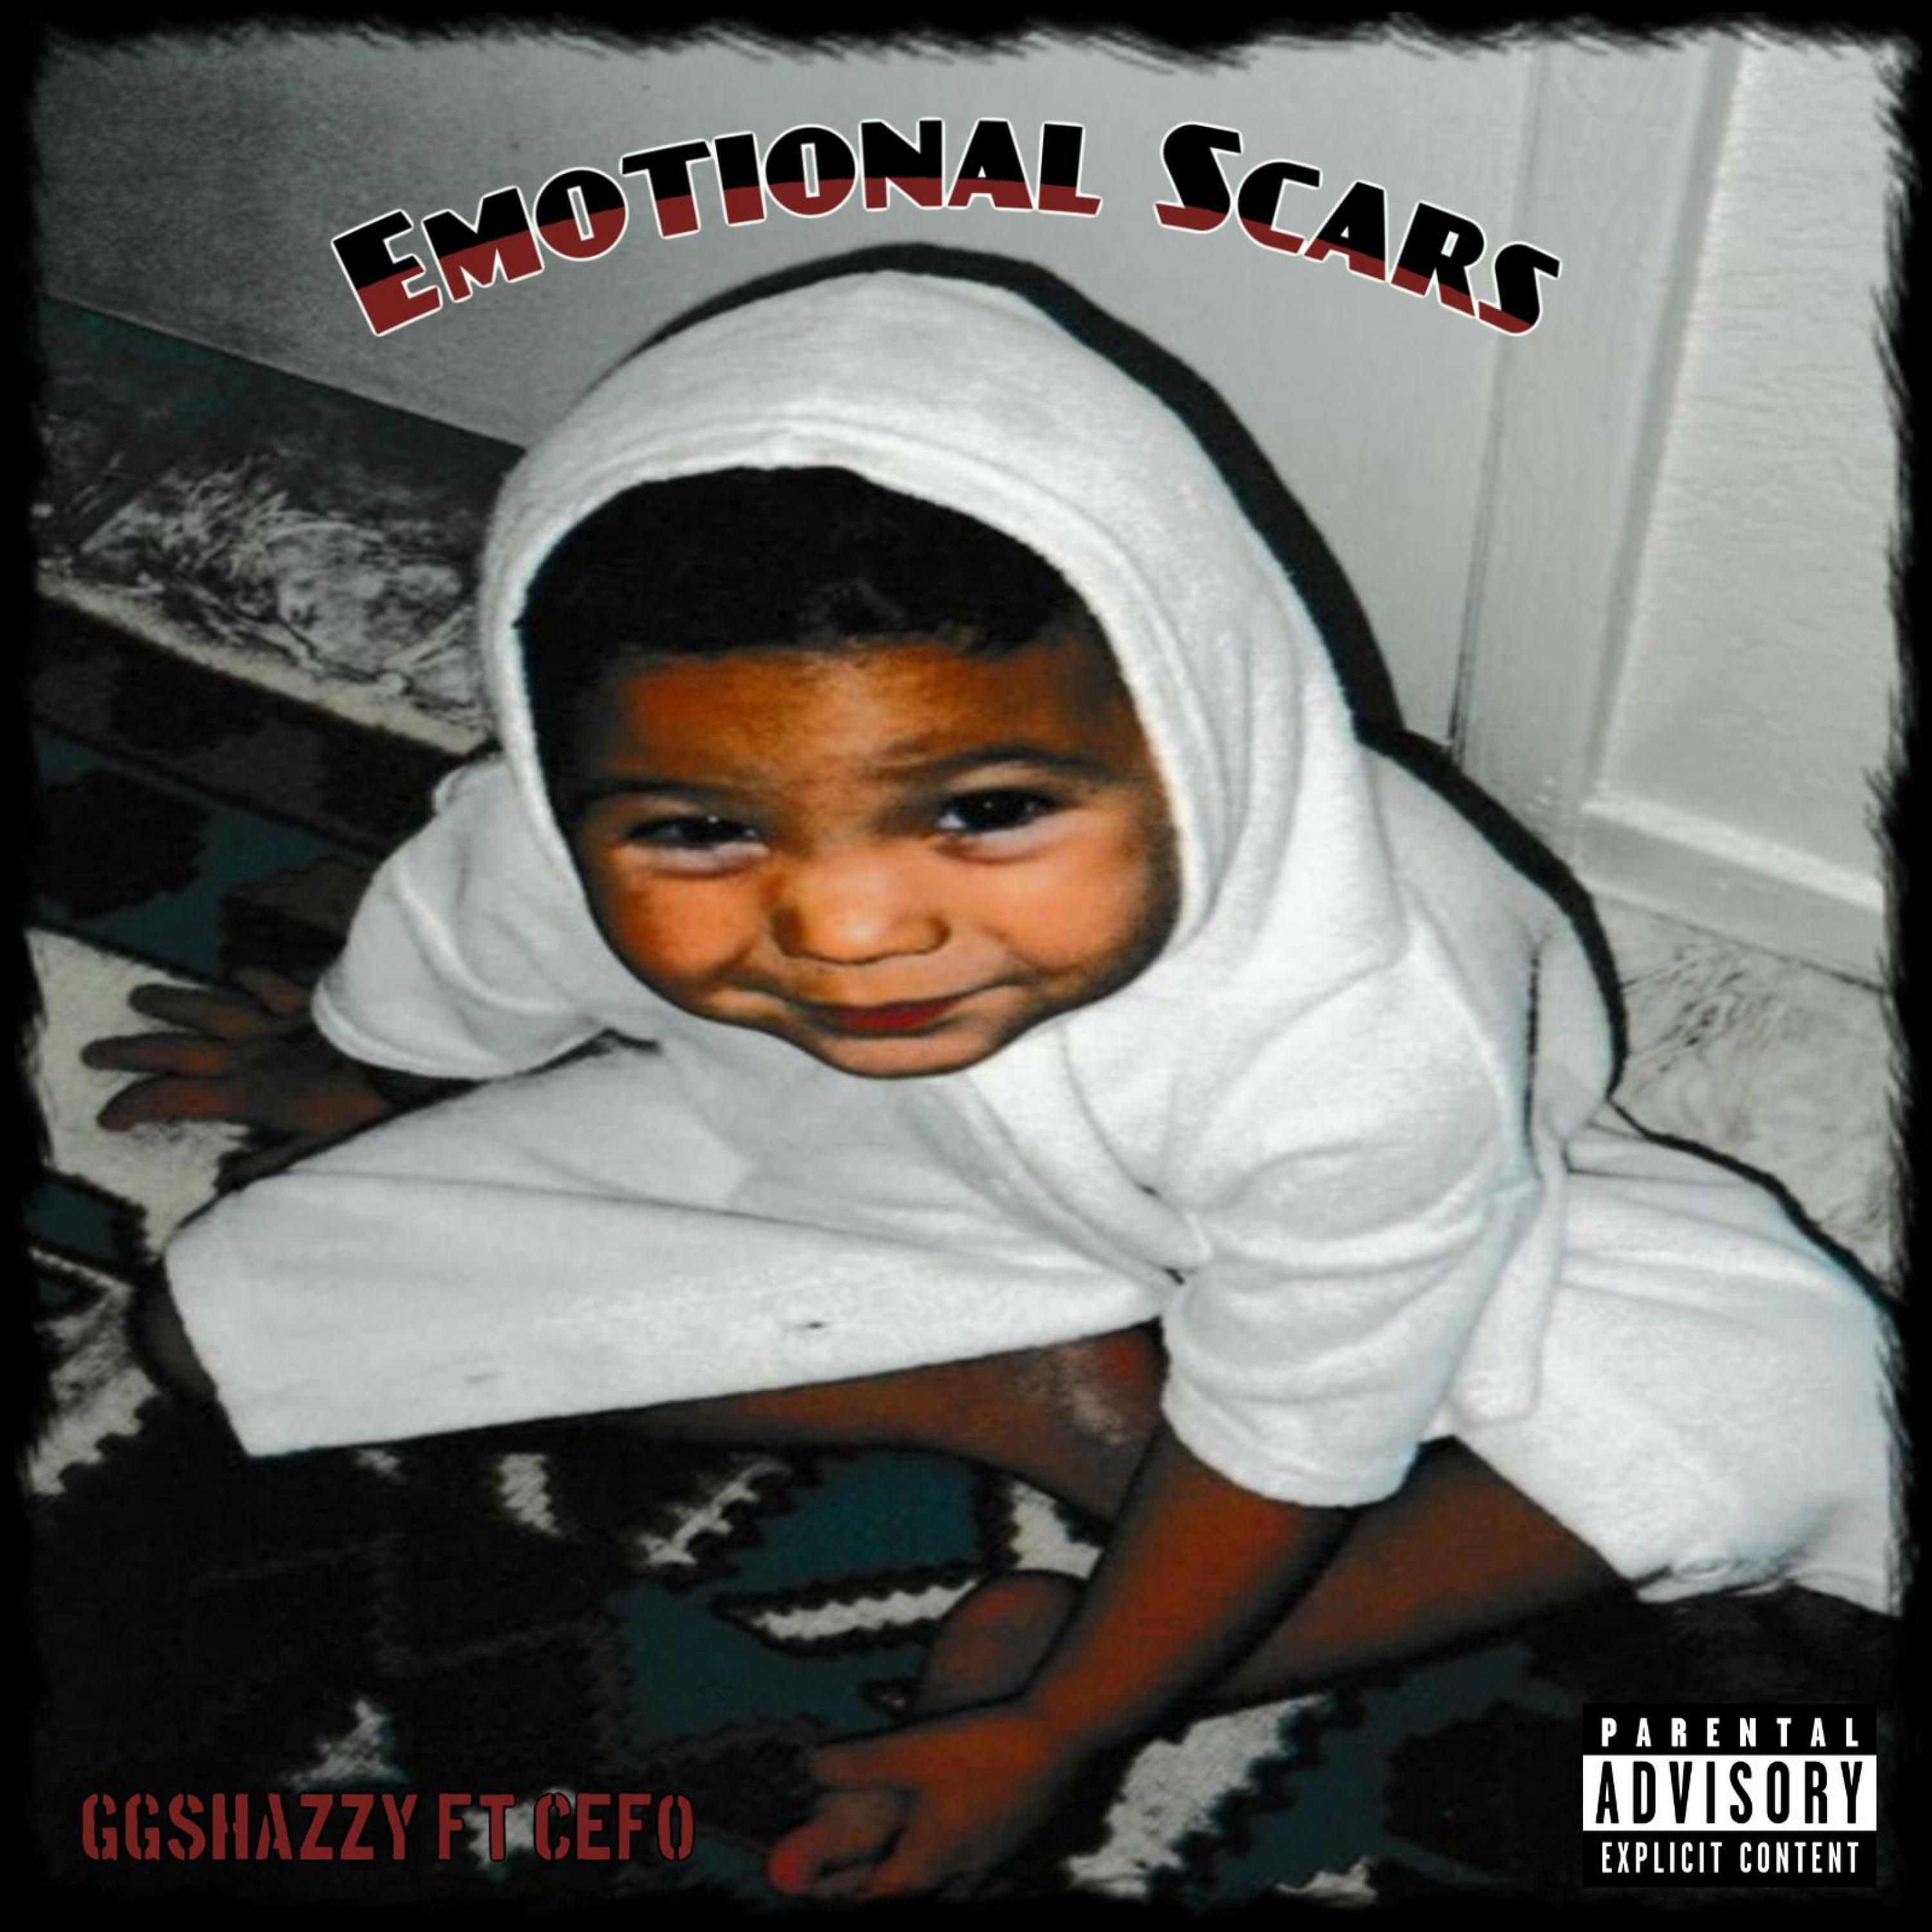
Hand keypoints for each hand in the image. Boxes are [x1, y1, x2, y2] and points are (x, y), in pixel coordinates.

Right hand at [81, 968, 393, 1147]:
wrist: (415, 1049)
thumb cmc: (375, 1106)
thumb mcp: (325, 1149)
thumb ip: (273, 1165)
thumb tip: (221, 1185)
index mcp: (253, 1093)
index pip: (177, 1099)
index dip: (137, 1106)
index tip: (105, 1118)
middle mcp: (255, 1053)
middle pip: (180, 1050)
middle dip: (133, 1052)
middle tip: (90, 1051)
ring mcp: (281, 1022)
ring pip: (213, 1008)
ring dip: (175, 1003)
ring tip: (138, 995)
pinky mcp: (313, 1000)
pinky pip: (276, 985)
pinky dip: (254, 978)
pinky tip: (239, 970)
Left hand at [798, 1700, 1088, 1899]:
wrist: (1056, 1737)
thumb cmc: (978, 1747)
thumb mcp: (906, 1750)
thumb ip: (851, 1763)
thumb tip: (805, 1767)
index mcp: (929, 1860)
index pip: (879, 1898)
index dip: (847, 1900)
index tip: (820, 1896)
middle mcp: (962, 1870)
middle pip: (916, 1900)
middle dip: (882, 1895)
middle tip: (852, 1891)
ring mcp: (993, 1858)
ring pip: (953, 1893)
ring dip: (923, 1889)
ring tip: (907, 1878)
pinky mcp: (1014, 1839)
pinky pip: (977, 1874)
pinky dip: (956, 1874)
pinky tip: (956, 1846)